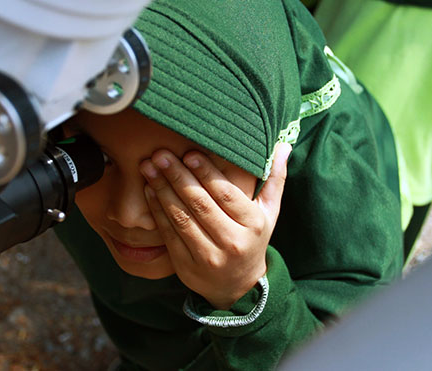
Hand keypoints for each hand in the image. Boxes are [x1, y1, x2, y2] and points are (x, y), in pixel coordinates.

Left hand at [139, 143, 291, 309]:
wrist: (238, 287)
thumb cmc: (252, 239)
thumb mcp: (269, 213)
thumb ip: (274, 180)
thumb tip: (283, 145)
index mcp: (253, 225)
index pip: (226, 195)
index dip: (207, 174)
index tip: (189, 153)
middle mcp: (232, 242)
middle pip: (200, 204)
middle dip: (177, 176)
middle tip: (160, 154)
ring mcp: (208, 256)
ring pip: (182, 218)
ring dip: (162, 190)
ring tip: (148, 167)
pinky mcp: (186, 266)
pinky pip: (169, 234)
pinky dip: (157, 210)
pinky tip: (149, 190)